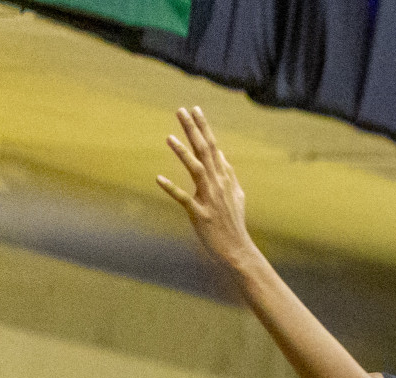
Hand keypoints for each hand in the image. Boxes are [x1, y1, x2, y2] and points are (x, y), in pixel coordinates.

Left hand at [157, 107, 258, 268]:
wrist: (237, 250)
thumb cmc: (233, 223)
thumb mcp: (236, 195)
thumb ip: (228, 174)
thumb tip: (222, 156)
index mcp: (225, 179)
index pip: (213, 147)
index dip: (204, 128)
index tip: (194, 109)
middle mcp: (218, 185)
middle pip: (205, 152)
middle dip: (194, 130)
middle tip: (182, 110)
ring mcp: (210, 199)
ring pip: (197, 171)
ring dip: (183, 153)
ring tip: (169, 137)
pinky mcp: (201, 215)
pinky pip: (184, 199)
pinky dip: (171, 189)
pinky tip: (158, 178)